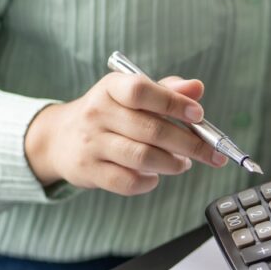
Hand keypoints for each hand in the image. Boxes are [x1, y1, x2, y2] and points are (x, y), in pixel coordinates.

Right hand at [24, 73, 227, 195]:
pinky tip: (155, 176)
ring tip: (182, 164)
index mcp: (111, 88)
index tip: (199, 116)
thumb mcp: (131, 96)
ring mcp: (91, 143)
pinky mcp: (89, 171)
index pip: (141, 90)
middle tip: (211, 153)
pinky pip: (128, 181)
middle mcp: (97, 113)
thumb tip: (196, 88)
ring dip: (172, 164)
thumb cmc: (109, 115)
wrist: (59, 139)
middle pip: (152, 130)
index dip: (173, 103)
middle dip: (190, 144)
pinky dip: (149, 181)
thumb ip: (166, 91)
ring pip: (143, 157)